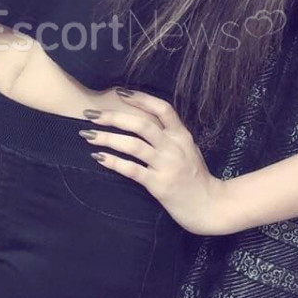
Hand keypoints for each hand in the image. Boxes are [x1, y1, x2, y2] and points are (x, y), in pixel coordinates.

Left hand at [82, 88, 234, 235]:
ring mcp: (167, 166)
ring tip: (87, 135)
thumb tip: (143, 122)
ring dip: (107, 138)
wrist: (209, 206)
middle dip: (113, 117)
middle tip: (90, 114)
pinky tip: (98, 157)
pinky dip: (113, 162)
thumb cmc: (196, 178)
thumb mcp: (188, 151)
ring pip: (133, 145)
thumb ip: (170, 137)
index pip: (162, 108)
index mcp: (182, 136)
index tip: (119, 92)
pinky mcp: (159, 185)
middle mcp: (174, 147)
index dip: (141, 98)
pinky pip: (132, 170)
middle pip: (142, 124)